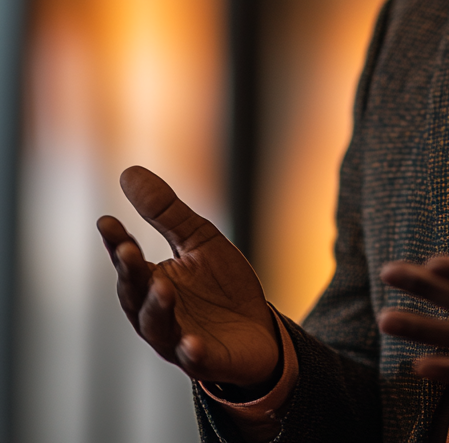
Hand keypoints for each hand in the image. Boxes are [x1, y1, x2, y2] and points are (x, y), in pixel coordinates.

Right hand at [97, 166, 278, 387]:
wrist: (259, 329)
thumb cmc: (221, 285)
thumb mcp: (198, 239)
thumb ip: (165, 212)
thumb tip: (128, 172)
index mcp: (151, 282)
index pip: (128, 262)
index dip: (117, 244)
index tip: (107, 221)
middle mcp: (156, 314)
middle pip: (135, 296)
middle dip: (131, 274)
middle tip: (129, 251)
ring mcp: (178, 338)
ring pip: (158, 327)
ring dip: (157, 309)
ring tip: (161, 287)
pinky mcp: (206, 359)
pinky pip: (194, 359)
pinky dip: (191, 352)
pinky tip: (192, 343)